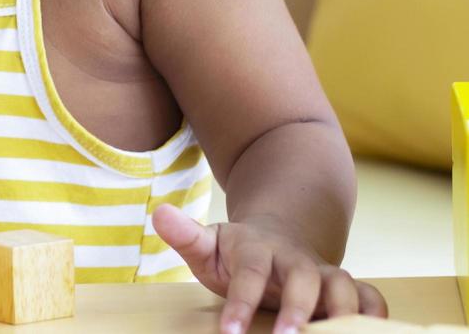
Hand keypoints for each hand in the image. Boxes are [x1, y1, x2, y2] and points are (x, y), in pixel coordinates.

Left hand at [153, 204, 387, 333]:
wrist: (277, 238)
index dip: (240, 303)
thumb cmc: (235, 254)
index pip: (248, 273)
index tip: (229, 333)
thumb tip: (158, 213)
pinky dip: (376, 316)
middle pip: (302, 280)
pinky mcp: (347, 288)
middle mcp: (294, 259)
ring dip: (343, 315)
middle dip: (297, 311)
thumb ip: (185, 235)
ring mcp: (324, 273)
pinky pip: (371, 298)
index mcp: (256, 249)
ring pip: (344, 287)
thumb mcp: (208, 244)